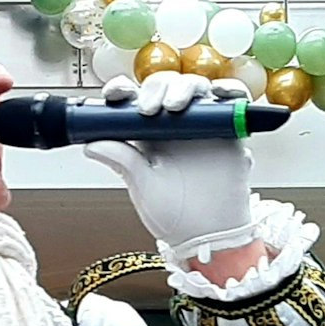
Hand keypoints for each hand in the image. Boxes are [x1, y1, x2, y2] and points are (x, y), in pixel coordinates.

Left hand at [85, 72, 257, 265]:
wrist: (211, 239)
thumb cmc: (175, 216)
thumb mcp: (143, 187)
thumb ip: (123, 161)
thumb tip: (91, 144)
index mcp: (147, 134)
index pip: (132, 100)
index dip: (122, 91)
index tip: (114, 95)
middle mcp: (174, 124)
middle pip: (164, 86)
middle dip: (155, 88)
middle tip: (149, 108)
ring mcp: (203, 125)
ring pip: (195, 88)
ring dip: (186, 87)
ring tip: (176, 105)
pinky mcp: (230, 130)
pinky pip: (233, 102)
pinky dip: (230, 91)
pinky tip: (220, 94)